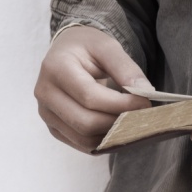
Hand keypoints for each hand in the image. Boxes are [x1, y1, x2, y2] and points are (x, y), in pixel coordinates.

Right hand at [34, 26, 152, 153]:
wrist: (68, 50)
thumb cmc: (88, 47)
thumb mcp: (109, 47)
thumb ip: (127, 70)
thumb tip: (146, 93)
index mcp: (56, 69)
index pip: (90, 97)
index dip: (121, 104)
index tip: (145, 102)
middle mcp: (45, 94)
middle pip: (86, 122)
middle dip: (118, 122)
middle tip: (141, 114)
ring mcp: (46, 113)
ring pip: (84, 138)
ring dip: (113, 134)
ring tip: (132, 120)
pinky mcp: (54, 127)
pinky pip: (81, 143)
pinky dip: (104, 140)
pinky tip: (119, 128)